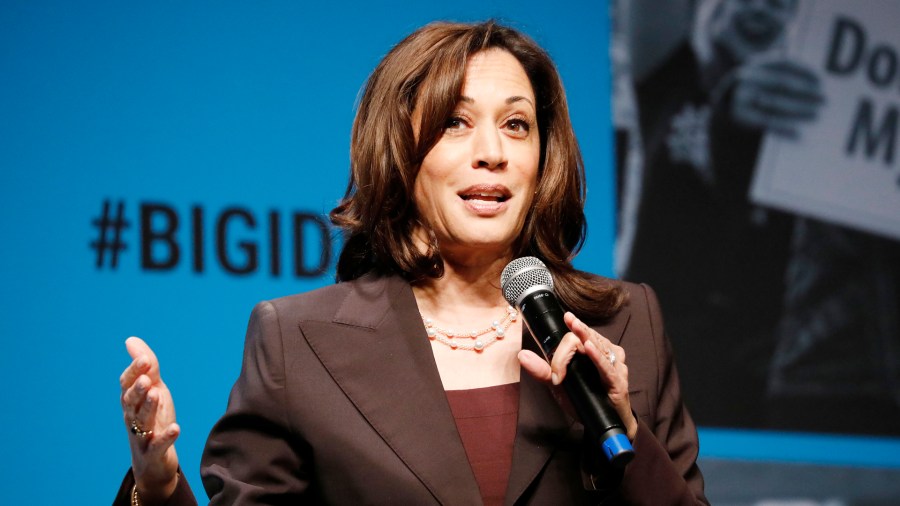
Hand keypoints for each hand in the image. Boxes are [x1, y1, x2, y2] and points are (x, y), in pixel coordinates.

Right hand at [120, 337, 179, 501]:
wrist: (154, 459)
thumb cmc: (153, 419)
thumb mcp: (154, 390)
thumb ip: (147, 368)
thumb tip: (130, 340)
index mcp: (132, 400)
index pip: (127, 384)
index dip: (135, 371)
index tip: (145, 359)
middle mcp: (132, 416)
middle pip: (131, 401)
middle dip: (138, 389)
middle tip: (147, 379)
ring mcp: (141, 435)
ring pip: (142, 420)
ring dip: (149, 408)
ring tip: (157, 394)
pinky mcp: (152, 452)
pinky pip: (157, 445)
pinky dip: (165, 437)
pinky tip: (175, 428)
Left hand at [518, 312, 637, 440]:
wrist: (604, 425)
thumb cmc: (585, 402)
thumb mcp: (559, 386)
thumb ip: (542, 371)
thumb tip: (522, 355)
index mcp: (591, 352)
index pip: (577, 340)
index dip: (563, 350)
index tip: (556, 372)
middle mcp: (604, 355)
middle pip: (588, 338)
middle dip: (577, 331)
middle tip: (569, 319)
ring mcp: (614, 367)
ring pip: (599, 347)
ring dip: (587, 338)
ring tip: (577, 327)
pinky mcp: (618, 382)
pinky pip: (607, 367)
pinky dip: (598, 357)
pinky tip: (590, 347)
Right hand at [730, 56, 824, 138]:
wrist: (724, 107)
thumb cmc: (755, 90)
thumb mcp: (765, 76)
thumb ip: (784, 74)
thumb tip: (817, 83)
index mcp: (756, 63)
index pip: (785, 63)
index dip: (804, 71)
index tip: (821, 80)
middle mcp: (746, 76)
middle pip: (782, 83)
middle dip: (806, 92)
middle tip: (824, 100)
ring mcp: (740, 96)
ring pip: (775, 103)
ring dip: (798, 110)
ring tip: (815, 115)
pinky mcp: (738, 115)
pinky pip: (765, 121)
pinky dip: (782, 127)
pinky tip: (797, 133)